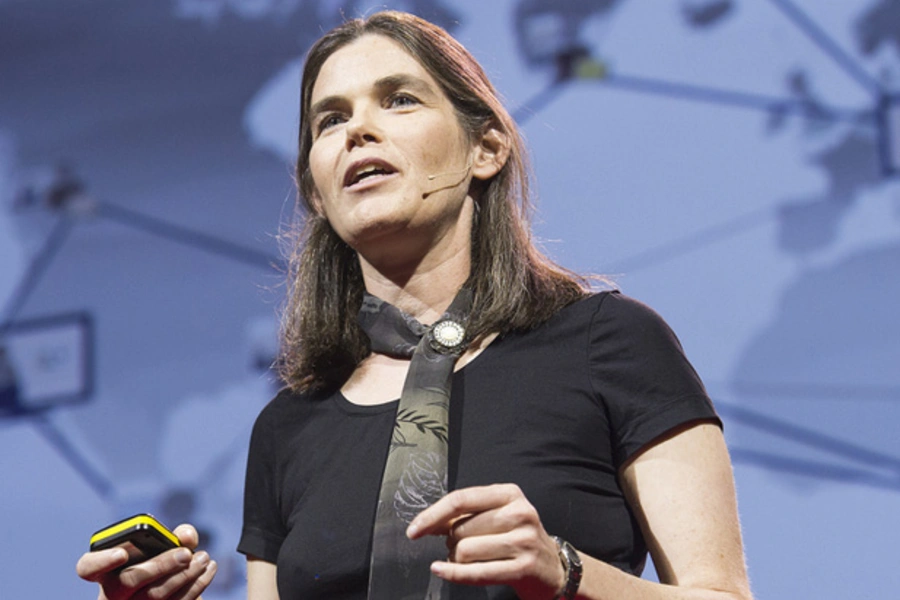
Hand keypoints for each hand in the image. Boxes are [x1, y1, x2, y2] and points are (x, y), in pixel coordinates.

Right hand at [76, 524, 216, 599]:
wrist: (169, 591)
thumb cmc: (159, 564)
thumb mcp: (162, 547)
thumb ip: (172, 535)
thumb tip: (184, 536)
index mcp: (106, 570)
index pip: (88, 567)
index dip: (101, 561)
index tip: (122, 553)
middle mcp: (112, 593)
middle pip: (128, 581)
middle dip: (161, 565)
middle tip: (186, 554)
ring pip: (154, 596)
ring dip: (185, 576)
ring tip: (205, 559)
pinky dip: (195, 587)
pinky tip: (207, 571)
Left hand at [406, 484, 564, 599]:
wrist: (553, 568)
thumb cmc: (517, 538)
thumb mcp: (497, 516)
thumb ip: (465, 515)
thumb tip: (427, 523)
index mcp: (510, 494)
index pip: (461, 499)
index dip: (432, 515)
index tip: (414, 529)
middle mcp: (519, 513)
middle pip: (460, 528)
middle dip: (451, 542)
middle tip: (461, 547)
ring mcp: (523, 541)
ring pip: (465, 550)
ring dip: (456, 559)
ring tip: (467, 560)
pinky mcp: (523, 568)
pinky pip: (476, 572)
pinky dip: (453, 573)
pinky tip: (441, 570)